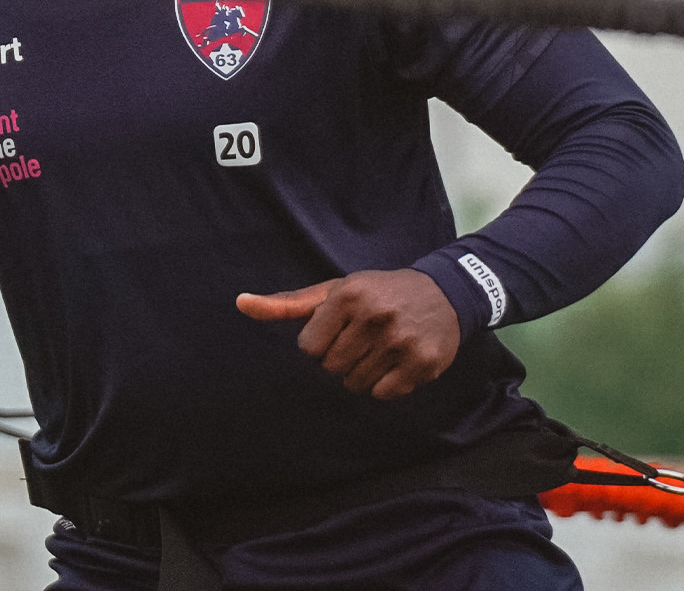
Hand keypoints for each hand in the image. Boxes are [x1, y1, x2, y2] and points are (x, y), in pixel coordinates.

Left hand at [236, 269, 459, 399]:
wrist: (443, 293)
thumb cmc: (376, 293)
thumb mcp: (333, 290)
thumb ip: (287, 303)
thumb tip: (240, 303)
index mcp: (347, 296)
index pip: (309, 347)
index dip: (321, 342)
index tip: (339, 329)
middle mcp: (374, 316)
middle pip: (331, 367)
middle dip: (341, 357)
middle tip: (362, 338)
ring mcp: (400, 341)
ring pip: (355, 383)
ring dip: (362, 372)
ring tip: (380, 347)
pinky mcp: (422, 363)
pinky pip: (383, 393)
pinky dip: (385, 384)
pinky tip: (397, 360)